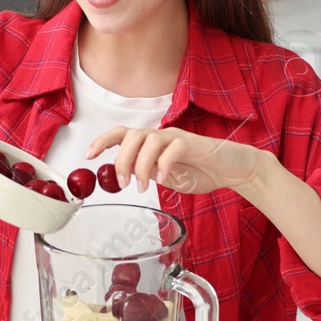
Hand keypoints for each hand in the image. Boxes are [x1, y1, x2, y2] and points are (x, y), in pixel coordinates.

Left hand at [86, 126, 267, 196]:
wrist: (232, 169)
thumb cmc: (201, 171)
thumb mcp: (167, 176)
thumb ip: (149, 173)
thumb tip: (129, 175)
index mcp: (152, 143)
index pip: (122, 133)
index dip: (103, 141)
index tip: (88, 156)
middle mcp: (162, 136)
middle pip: (131, 135)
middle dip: (122, 160)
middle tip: (123, 183)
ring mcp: (177, 138)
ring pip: (149, 140)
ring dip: (140, 165)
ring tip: (142, 187)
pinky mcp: (193, 144)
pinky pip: (172, 149)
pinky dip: (164, 165)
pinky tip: (164, 180)